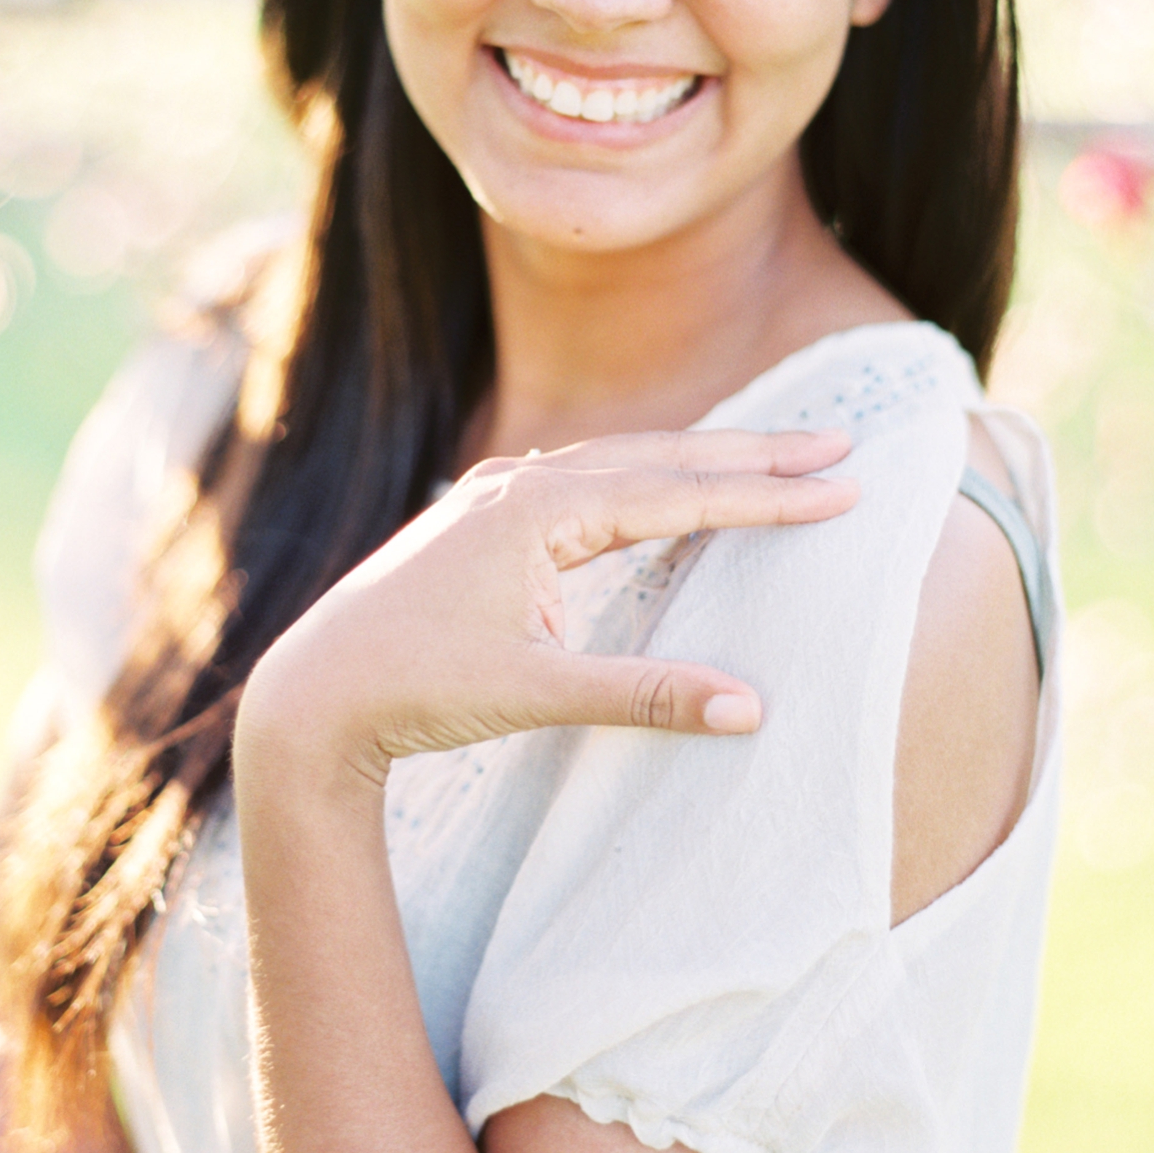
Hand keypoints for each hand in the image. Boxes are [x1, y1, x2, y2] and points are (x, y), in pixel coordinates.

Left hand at [236, 428, 854, 782]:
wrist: (310, 695)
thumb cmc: (413, 689)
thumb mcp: (536, 694)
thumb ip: (647, 694)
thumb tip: (754, 706)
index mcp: (538, 508)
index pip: (679, 494)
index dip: (767, 494)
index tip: (843, 487)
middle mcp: (520, 484)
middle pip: (660, 458)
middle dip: (752, 454)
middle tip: (839, 446)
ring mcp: (498, 496)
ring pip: (623, 463)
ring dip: (701, 460)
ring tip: (776, 458)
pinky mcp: (484, 518)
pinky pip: (587, 482)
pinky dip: (647, 479)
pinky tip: (669, 487)